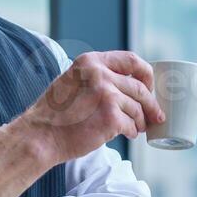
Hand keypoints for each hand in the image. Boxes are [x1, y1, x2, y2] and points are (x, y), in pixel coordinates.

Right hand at [21, 50, 165, 164]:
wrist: (41, 136)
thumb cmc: (55, 114)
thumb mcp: (71, 81)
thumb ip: (95, 77)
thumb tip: (127, 84)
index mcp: (90, 62)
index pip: (131, 59)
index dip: (146, 74)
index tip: (149, 86)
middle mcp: (99, 74)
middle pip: (139, 87)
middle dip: (150, 103)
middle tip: (155, 114)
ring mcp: (106, 95)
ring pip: (137, 107)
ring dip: (141, 120)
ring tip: (137, 128)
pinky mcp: (110, 117)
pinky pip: (132, 124)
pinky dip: (132, 131)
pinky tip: (128, 134)